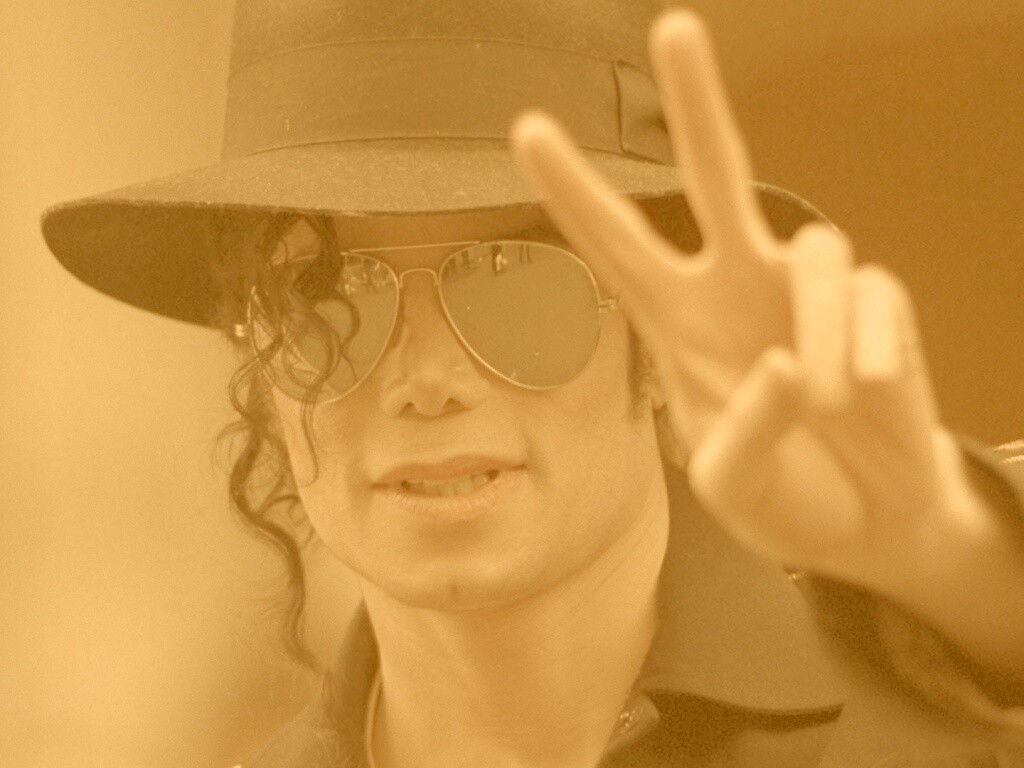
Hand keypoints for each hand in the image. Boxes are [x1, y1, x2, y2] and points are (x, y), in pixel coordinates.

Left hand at [509, 10, 974, 597]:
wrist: (867, 523)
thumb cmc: (783, 497)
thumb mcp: (734, 484)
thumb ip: (745, 432)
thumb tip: (783, 364)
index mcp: (678, 325)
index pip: (618, 248)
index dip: (575, 193)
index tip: (529, 128)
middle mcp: (737, 289)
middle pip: (716, 177)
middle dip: (697, 105)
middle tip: (674, 29)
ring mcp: (806, 293)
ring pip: (818, 247)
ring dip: (819, 332)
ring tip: (825, 406)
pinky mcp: (876, 306)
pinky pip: (874, 298)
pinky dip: (868, 348)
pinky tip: (868, 392)